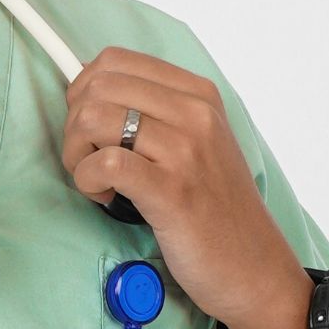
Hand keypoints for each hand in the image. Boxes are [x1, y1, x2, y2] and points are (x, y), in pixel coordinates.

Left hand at [61, 47, 311, 328]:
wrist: (254, 268)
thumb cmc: (214, 208)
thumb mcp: (196, 143)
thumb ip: (154, 112)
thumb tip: (88, 89)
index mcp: (198, 94)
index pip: (114, 60)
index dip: (83, 90)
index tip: (89, 125)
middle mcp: (195, 114)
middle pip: (96, 87)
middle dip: (74, 124)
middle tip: (89, 158)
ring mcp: (186, 151)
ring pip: (92, 119)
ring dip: (76, 154)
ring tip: (97, 181)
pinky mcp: (172, 191)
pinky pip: (105, 162)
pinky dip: (87, 179)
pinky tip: (103, 196)